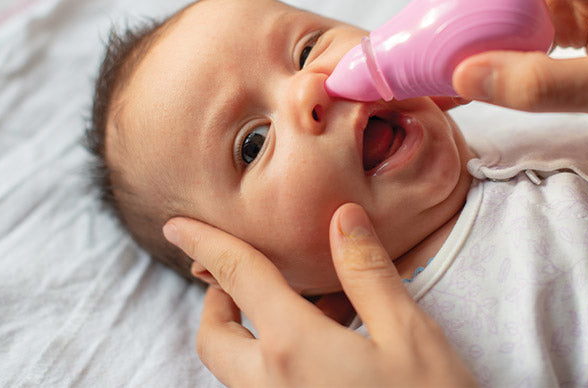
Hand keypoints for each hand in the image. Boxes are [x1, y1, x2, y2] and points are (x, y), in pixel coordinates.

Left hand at [163, 203, 476, 387]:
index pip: (237, 278)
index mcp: (293, 348)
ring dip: (249, 331)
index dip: (205, 243)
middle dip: (216, 299)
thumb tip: (342, 217)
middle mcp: (270, 386)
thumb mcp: (409, 334)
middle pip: (215, 337)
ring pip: (236, 369)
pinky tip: (328, 346)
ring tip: (310, 306)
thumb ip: (368, 273)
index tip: (179, 226)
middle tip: (241, 275)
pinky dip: (276, 358)